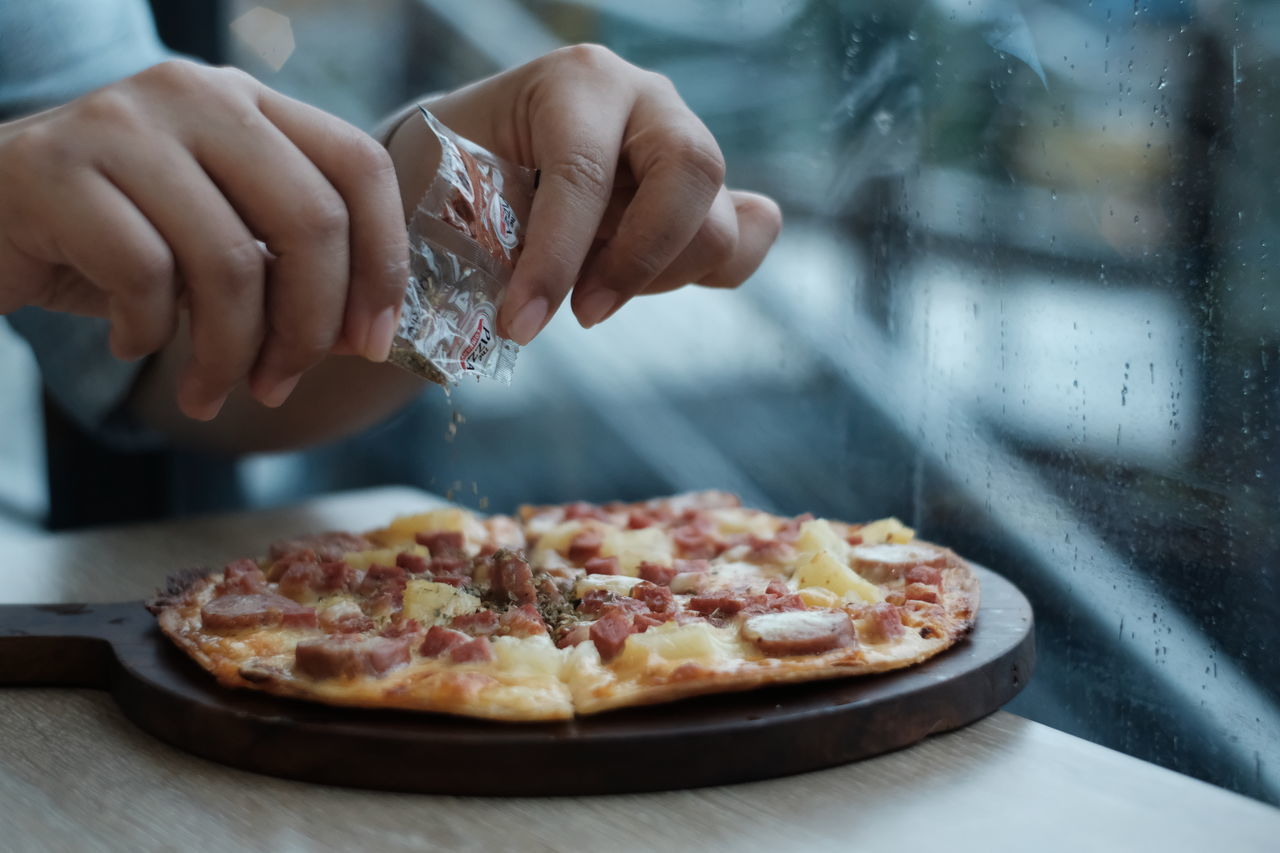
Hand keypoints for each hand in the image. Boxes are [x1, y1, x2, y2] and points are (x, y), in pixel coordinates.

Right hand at [0, 60, 408, 419]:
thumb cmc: (121, 236)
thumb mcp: (221, 235)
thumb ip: (290, 264)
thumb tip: (365, 337)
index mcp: (252, 105)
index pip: (360, 167)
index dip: (383, 264)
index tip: (373, 343)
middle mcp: (197, 97)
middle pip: (310, 219)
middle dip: (311, 327)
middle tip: (281, 383)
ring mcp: (123, 124)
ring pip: (231, 261)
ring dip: (231, 354)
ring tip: (213, 389)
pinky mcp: (55, 171)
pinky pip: (145, 277)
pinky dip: (149, 334)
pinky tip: (131, 341)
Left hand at [393, 44, 781, 344]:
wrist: (485, 154)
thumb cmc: (460, 169)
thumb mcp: (454, 184)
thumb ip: (485, 228)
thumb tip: (524, 308)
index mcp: (578, 82)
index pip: (584, 172)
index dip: (555, 259)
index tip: (521, 324)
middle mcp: (647, 101)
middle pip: (690, 173)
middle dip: (637, 261)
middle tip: (584, 314)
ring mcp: (689, 143)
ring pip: (715, 223)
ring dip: (655, 278)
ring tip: (590, 288)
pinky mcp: (713, 190)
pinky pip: (750, 234)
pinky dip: (712, 270)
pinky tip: (650, 281)